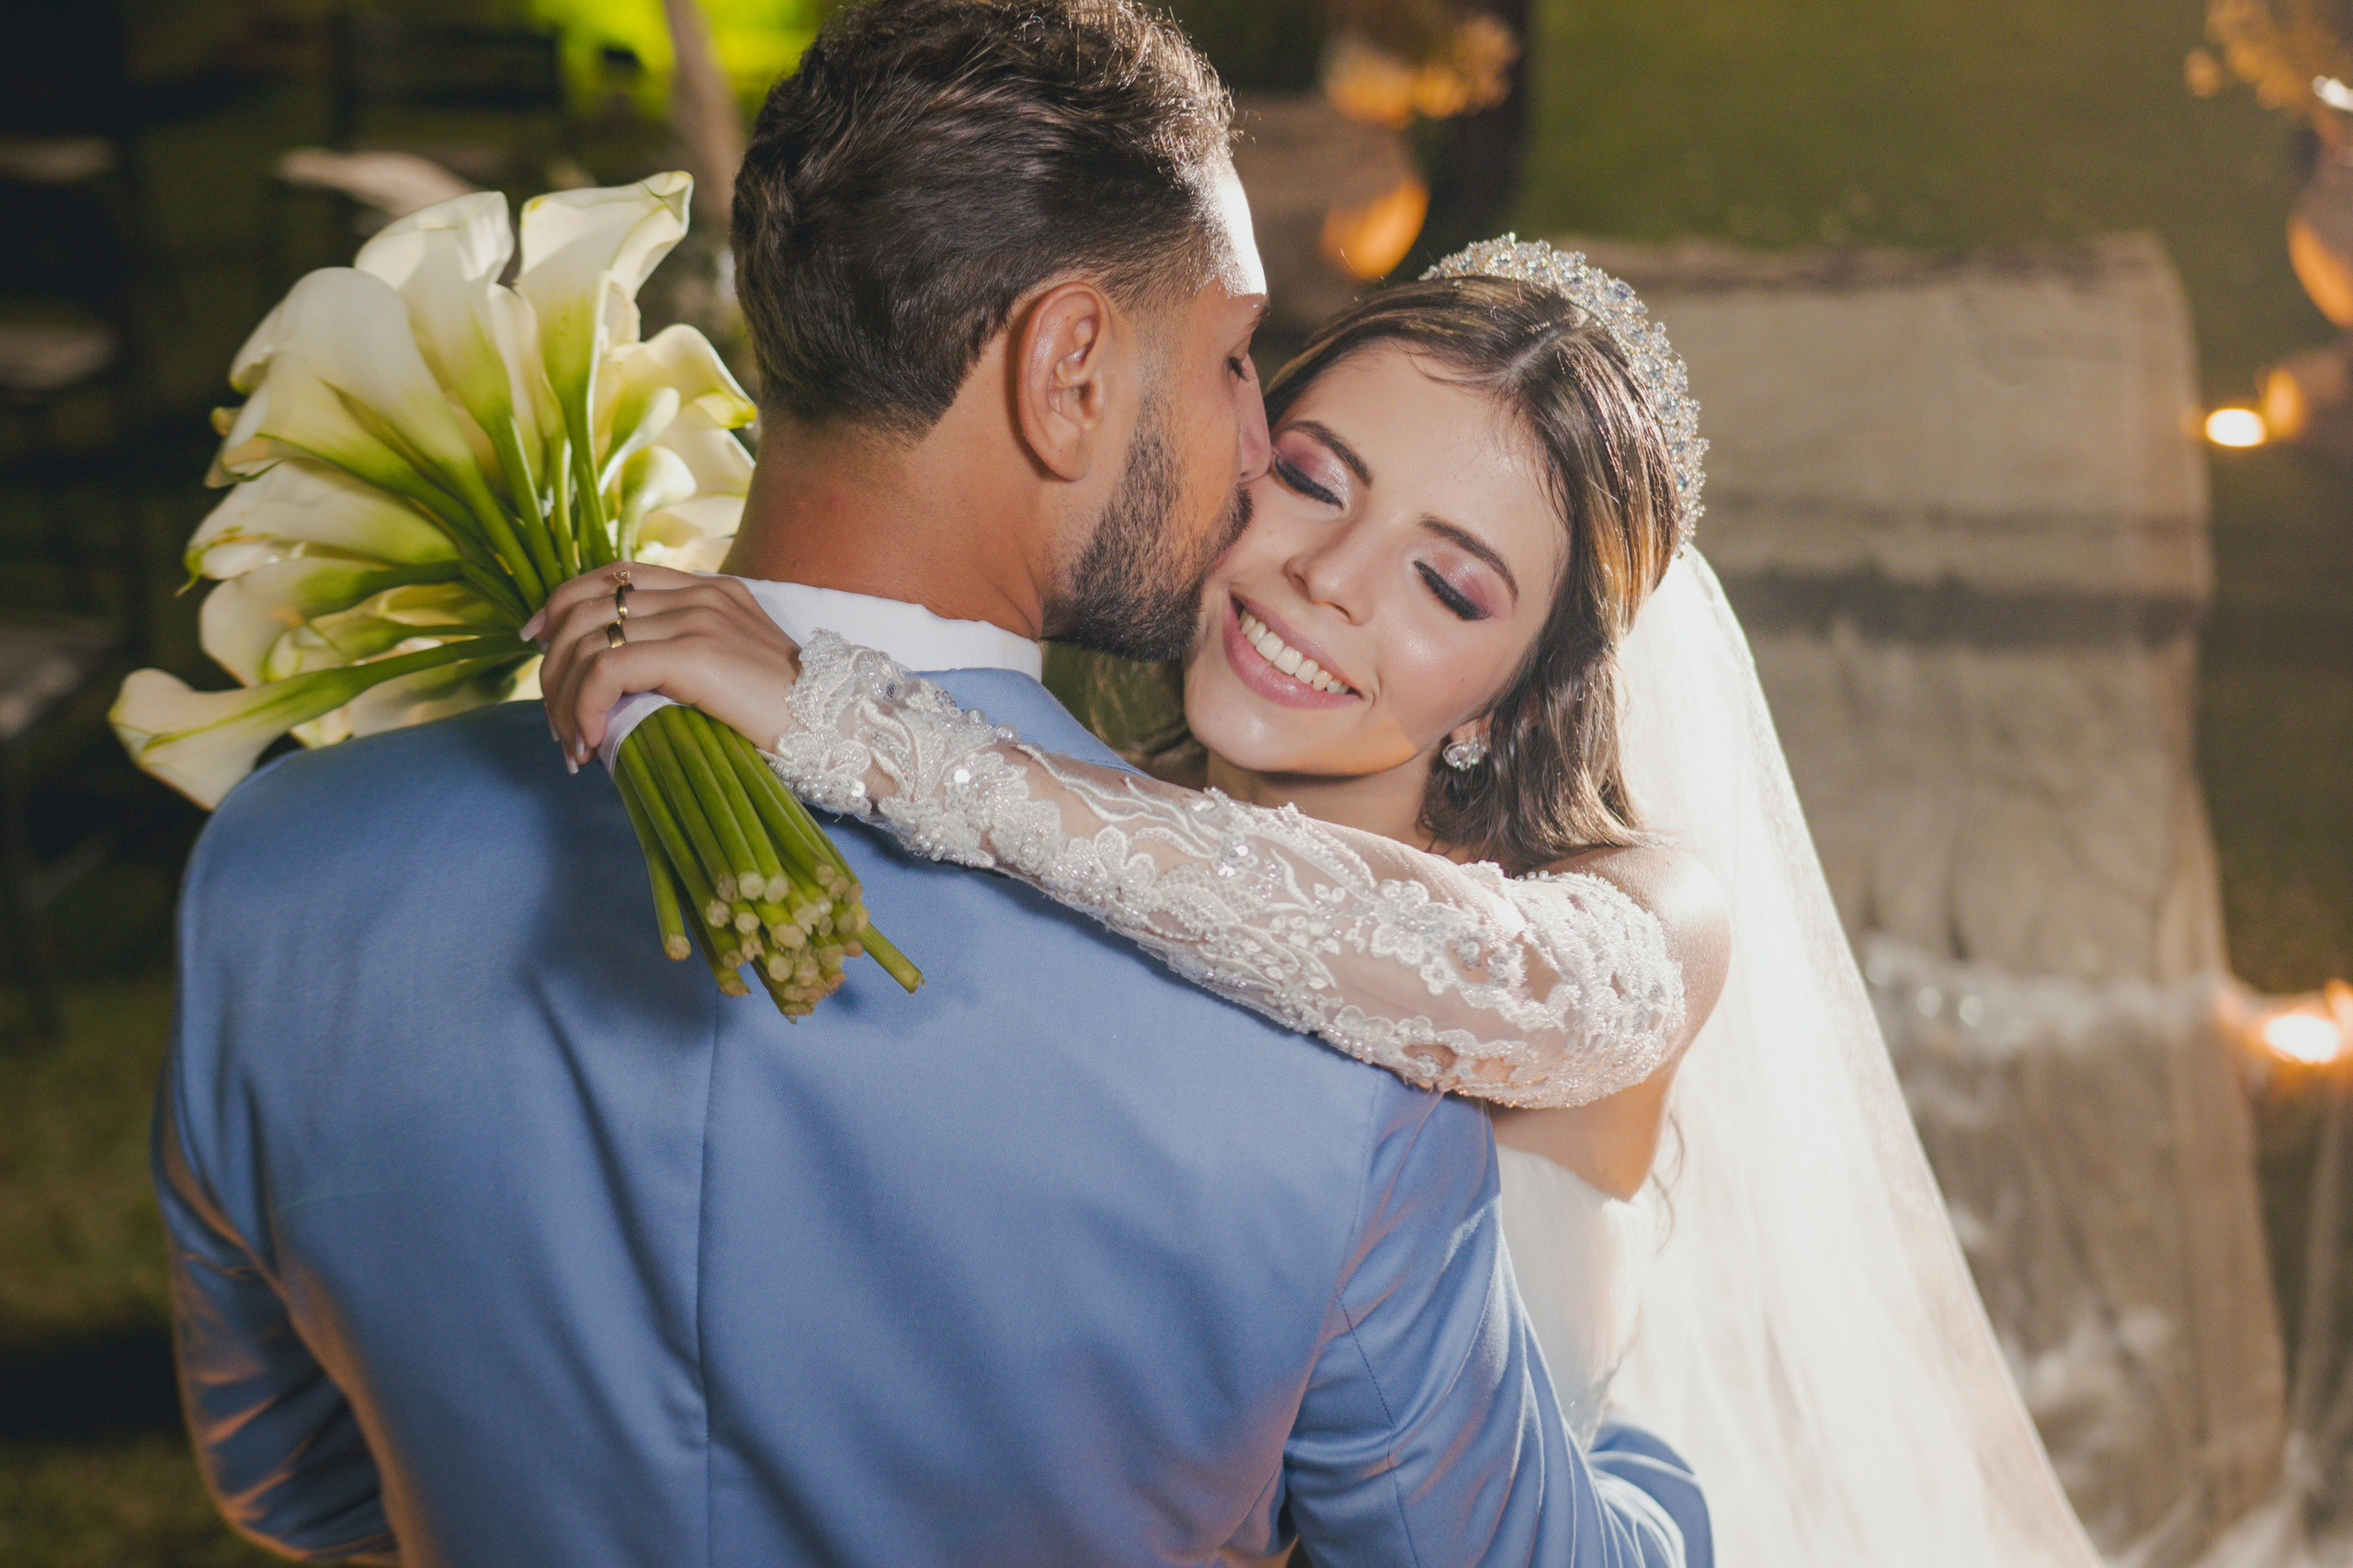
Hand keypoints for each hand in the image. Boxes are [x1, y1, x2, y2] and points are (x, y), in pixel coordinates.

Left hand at [529, 563, 802, 766]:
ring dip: (563, 697)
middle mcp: (699, 593)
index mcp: (709, 589)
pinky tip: (591, 741)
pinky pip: (606, 670)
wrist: (846, 731)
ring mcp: (698, 619)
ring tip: (572, 743)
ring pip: (587, 641)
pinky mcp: (695, 654)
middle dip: (551, 665)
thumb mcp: (736, 672)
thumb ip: (688, 658)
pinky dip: (584, 707)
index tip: (536, 645)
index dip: (560, 604)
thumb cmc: (792, 718)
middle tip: (556, 721)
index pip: (612, 575)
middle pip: (585, 606)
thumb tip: (623, 688)